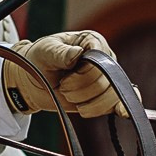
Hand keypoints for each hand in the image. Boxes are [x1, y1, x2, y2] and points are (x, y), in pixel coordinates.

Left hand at [1, 29, 123, 116]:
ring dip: (90, 104)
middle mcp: (104, 58)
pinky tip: (122, 113)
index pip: (100, 59)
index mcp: (92, 41)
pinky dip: (121, 108)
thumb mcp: (45, 52)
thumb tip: (77, 53)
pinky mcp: (106, 96)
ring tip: (72, 99)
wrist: (33, 80)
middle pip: (106, 80)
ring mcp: (107, 78)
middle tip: (63, 88)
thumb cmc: (40, 60)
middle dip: (82, 90)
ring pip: (113, 95)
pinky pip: (120, 102)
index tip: (63, 79)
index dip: (83, 74)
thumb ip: (60, 53)